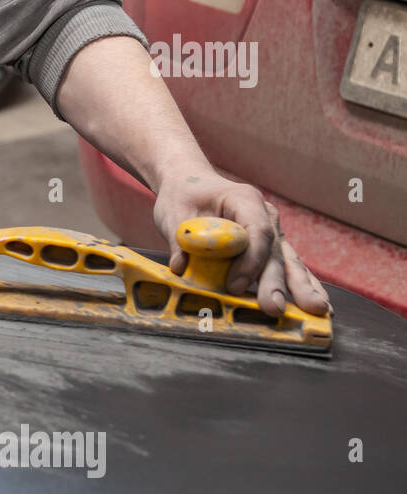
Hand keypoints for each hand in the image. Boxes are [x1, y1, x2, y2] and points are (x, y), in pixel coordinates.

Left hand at [152, 171, 329, 316]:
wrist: (191, 184)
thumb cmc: (185, 196)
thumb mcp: (174, 213)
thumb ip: (181, 241)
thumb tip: (181, 268)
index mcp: (244, 200)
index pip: (257, 231)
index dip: (250, 260)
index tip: (235, 286)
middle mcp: (266, 215)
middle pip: (276, 251)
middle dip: (277, 282)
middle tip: (275, 308)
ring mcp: (272, 232)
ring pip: (290, 261)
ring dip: (302, 287)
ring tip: (317, 309)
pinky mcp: (270, 248)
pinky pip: (289, 267)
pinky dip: (303, 285)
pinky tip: (318, 305)